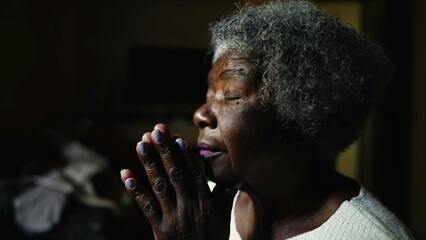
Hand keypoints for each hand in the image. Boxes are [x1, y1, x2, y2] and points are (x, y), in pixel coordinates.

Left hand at [120, 124, 236, 239]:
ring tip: (141, 144)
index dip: (185, 155)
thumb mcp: (224, 216)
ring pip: (159, 186)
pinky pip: (146, 207)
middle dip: (165, 151)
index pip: (194, 174)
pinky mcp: (159, 229)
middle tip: (156, 130)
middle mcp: (190, 207)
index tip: (177, 137)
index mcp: (206, 202)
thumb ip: (226, 193)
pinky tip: (126, 174)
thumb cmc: (213, 238)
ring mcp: (173, 218)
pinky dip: (135, 191)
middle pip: (175, 175)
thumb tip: (236, 173)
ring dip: (149, 164)